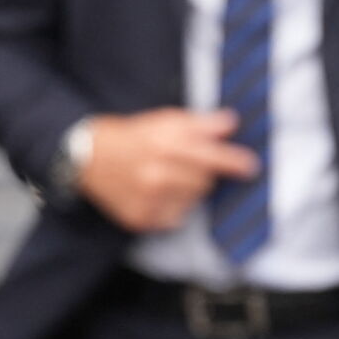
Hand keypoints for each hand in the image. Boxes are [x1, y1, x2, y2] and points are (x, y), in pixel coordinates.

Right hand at [77, 109, 260, 232]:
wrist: (87, 158)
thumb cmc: (130, 136)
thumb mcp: (163, 120)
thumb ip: (199, 123)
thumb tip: (230, 123)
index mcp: (164, 145)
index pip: (211, 156)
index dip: (234, 161)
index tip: (251, 166)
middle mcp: (157, 174)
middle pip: (205, 181)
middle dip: (202, 172)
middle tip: (183, 164)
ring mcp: (148, 199)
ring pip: (193, 200)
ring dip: (188, 190)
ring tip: (167, 177)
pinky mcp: (141, 218)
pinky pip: (175, 218)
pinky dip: (172, 207)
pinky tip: (156, 193)